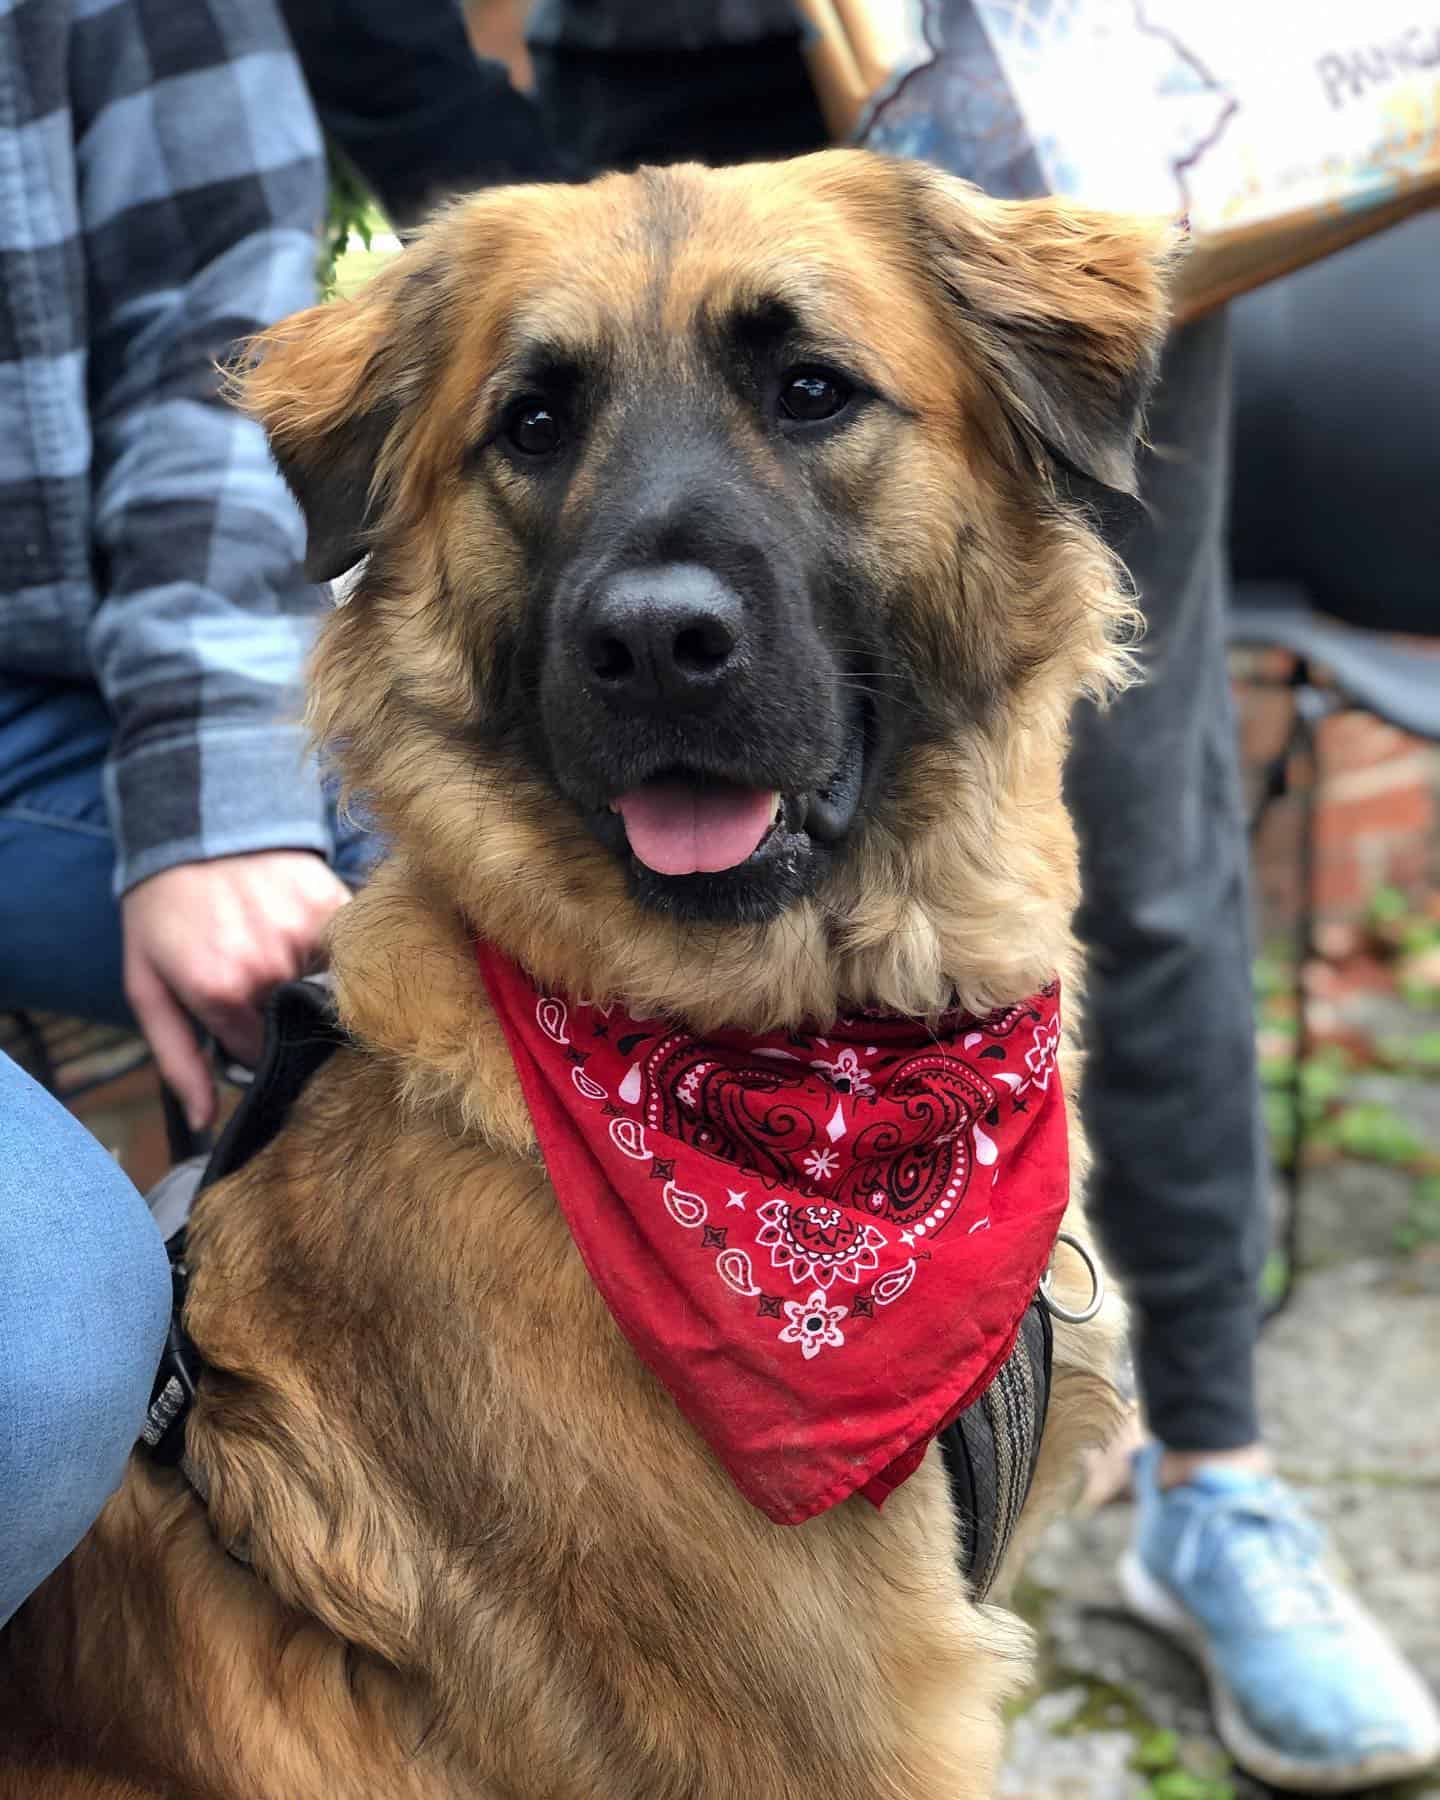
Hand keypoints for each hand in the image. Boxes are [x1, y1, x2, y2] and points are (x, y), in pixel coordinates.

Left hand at [121, 851, 351, 1131]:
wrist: (195, 829)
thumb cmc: (165, 915)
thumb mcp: (148, 989)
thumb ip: (177, 1060)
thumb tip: (204, 1121)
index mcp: (221, 992)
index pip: (261, 1055)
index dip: (255, 1049)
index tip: (247, 1029)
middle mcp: (269, 967)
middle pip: (296, 1025)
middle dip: (284, 1018)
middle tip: (266, 991)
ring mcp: (307, 934)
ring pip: (330, 992)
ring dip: (314, 985)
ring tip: (286, 958)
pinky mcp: (334, 905)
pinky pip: (351, 953)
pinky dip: (338, 956)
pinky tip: (310, 938)